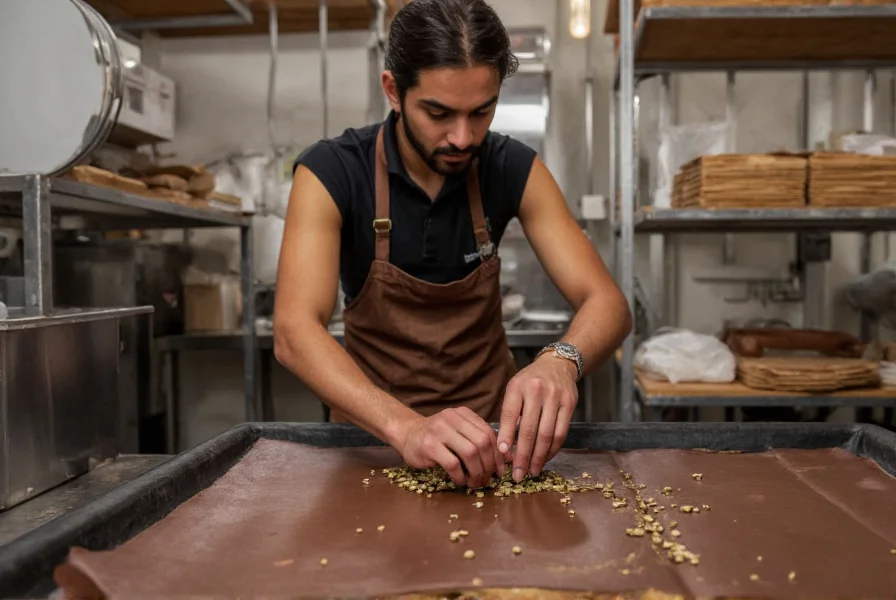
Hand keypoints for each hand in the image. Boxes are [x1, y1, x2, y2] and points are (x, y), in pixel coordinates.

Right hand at [395, 407, 504, 487]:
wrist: (407, 434)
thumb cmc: (436, 436)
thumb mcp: (458, 431)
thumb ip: (479, 440)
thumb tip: (507, 458)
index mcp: (463, 414)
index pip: (488, 433)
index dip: (497, 454)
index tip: (498, 470)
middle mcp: (452, 418)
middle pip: (482, 442)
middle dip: (488, 465)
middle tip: (486, 479)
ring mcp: (439, 431)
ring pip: (470, 453)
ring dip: (476, 472)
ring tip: (474, 482)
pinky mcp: (429, 446)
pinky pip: (453, 464)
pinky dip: (460, 476)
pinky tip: (460, 481)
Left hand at [497, 354, 577, 481]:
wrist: (557, 364)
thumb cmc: (530, 382)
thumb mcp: (514, 390)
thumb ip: (509, 415)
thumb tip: (504, 448)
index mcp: (517, 387)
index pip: (509, 415)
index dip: (506, 437)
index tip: (502, 455)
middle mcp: (537, 391)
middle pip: (529, 430)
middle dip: (523, 455)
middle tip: (518, 474)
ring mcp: (555, 397)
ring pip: (547, 434)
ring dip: (539, 457)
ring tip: (532, 471)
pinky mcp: (569, 404)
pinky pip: (561, 433)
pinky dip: (553, 449)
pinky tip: (545, 458)